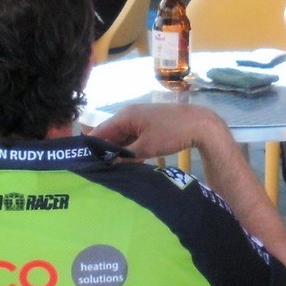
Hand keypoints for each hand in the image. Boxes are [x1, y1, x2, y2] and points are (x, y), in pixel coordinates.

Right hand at [92, 103, 229, 160]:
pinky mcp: (151, 125)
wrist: (200, 125)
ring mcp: (141, 119)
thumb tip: (109, 164)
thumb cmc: (171, 133)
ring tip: (112, 169)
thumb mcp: (146, 147)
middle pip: (111, 134)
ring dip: (119, 151)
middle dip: (106, 151)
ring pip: (123, 137)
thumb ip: (125, 155)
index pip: (100, 131)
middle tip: (99, 170)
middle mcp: (130, 115)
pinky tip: (130, 164)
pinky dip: (131, 149)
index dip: (92, 147)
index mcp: (125, 116)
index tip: (84, 163)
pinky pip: (134, 137)